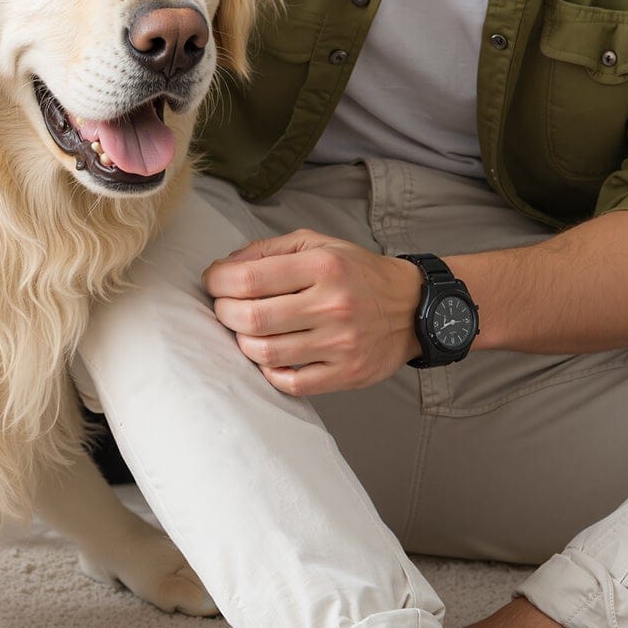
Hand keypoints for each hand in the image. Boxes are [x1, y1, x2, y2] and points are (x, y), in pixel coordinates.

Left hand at [202, 229, 421, 395]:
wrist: (413, 307)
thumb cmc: (358, 273)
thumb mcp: (318, 245)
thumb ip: (269, 250)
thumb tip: (225, 268)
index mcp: (324, 266)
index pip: (249, 279)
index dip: (218, 282)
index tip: (213, 283)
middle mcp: (332, 304)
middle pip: (251, 318)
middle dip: (223, 313)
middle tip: (224, 308)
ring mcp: (340, 343)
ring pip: (265, 353)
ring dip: (242, 343)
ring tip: (246, 331)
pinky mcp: (346, 374)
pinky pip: (291, 382)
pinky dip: (269, 372)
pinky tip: (270, 356)